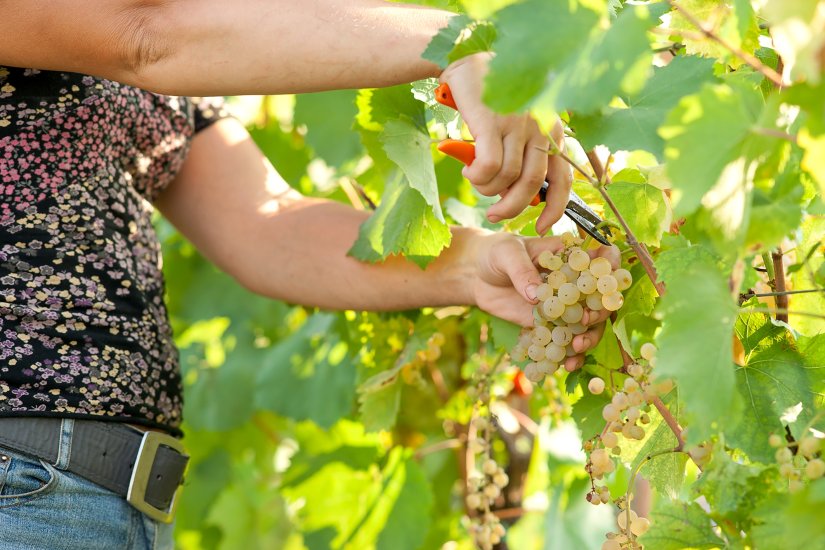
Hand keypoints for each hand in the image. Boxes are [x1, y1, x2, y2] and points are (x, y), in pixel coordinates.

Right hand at [439, 53, 572, 232]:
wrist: (467, 61)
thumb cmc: (491, 100)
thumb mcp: (516, 127)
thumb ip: (523, 156)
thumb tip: (518, 196)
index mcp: (552, 131)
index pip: (563, 179)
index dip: (556, 209)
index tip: (541, 227)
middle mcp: (540, 127)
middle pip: (532, 184)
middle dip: (511, 208)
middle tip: (494, 215)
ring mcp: (518, 123)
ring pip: (507, 178)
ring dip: (487, 189)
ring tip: (475, 180)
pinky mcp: (493, 120)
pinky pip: (490, 165)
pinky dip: (478, 176)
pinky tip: (469, 170)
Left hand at [468, 231, 620, 371]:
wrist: (475, 276)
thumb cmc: (494, 254)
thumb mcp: (507, 254)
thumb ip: (522, 271)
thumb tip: (535, 296)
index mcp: (568, 257)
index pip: (599, 259)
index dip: (611, 267)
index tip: (609, 280)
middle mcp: (572, 283)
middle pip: (600, 298)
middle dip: (600, 311)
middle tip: (587, 321)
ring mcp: (563, 306)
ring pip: (588, 324)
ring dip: (590, 337)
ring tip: (577, 348)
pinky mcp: (549, 325)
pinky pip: (565, 341)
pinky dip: (569, 355)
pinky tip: (566, 365)